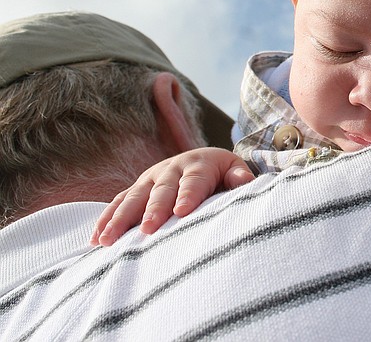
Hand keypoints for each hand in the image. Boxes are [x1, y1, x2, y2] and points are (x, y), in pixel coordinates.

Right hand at [90, 147, 253, 245]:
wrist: (200, 160)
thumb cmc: (221, 173)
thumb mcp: (233, 170)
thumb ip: (239, 177)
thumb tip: (246, 181)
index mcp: (197, 165)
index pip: (194, 181)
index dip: (188, 195)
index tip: (182, 212)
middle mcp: (170, 169)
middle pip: (161, 190)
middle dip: (154, 210)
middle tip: (149, 229)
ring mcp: (150, 179)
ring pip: (134, 198)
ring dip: (121, 218)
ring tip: (109, 240)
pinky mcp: (136, 189)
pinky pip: (118, 203)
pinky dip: (106, 220)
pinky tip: (96, 239)